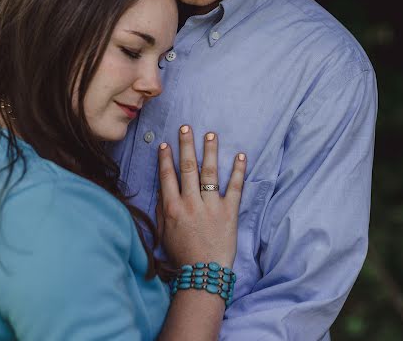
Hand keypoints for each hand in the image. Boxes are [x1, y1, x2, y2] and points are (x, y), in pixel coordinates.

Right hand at [156, 125, 245, 268]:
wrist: (204, 274)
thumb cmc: (182, 255)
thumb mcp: (163, 232)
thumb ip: (161, 209)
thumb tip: (161, 187)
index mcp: (172, 208)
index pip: (168, 176)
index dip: (166, 158)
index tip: (167, 143)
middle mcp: (190, 203)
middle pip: (188, 168)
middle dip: (186, 145)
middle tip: (186, 127)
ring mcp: (210, 206)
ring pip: (209, 172)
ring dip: (210, 151)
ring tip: (210, 134)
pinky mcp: (229, 212)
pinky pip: (235, 187)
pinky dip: (238, 171)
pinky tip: (241, 155)